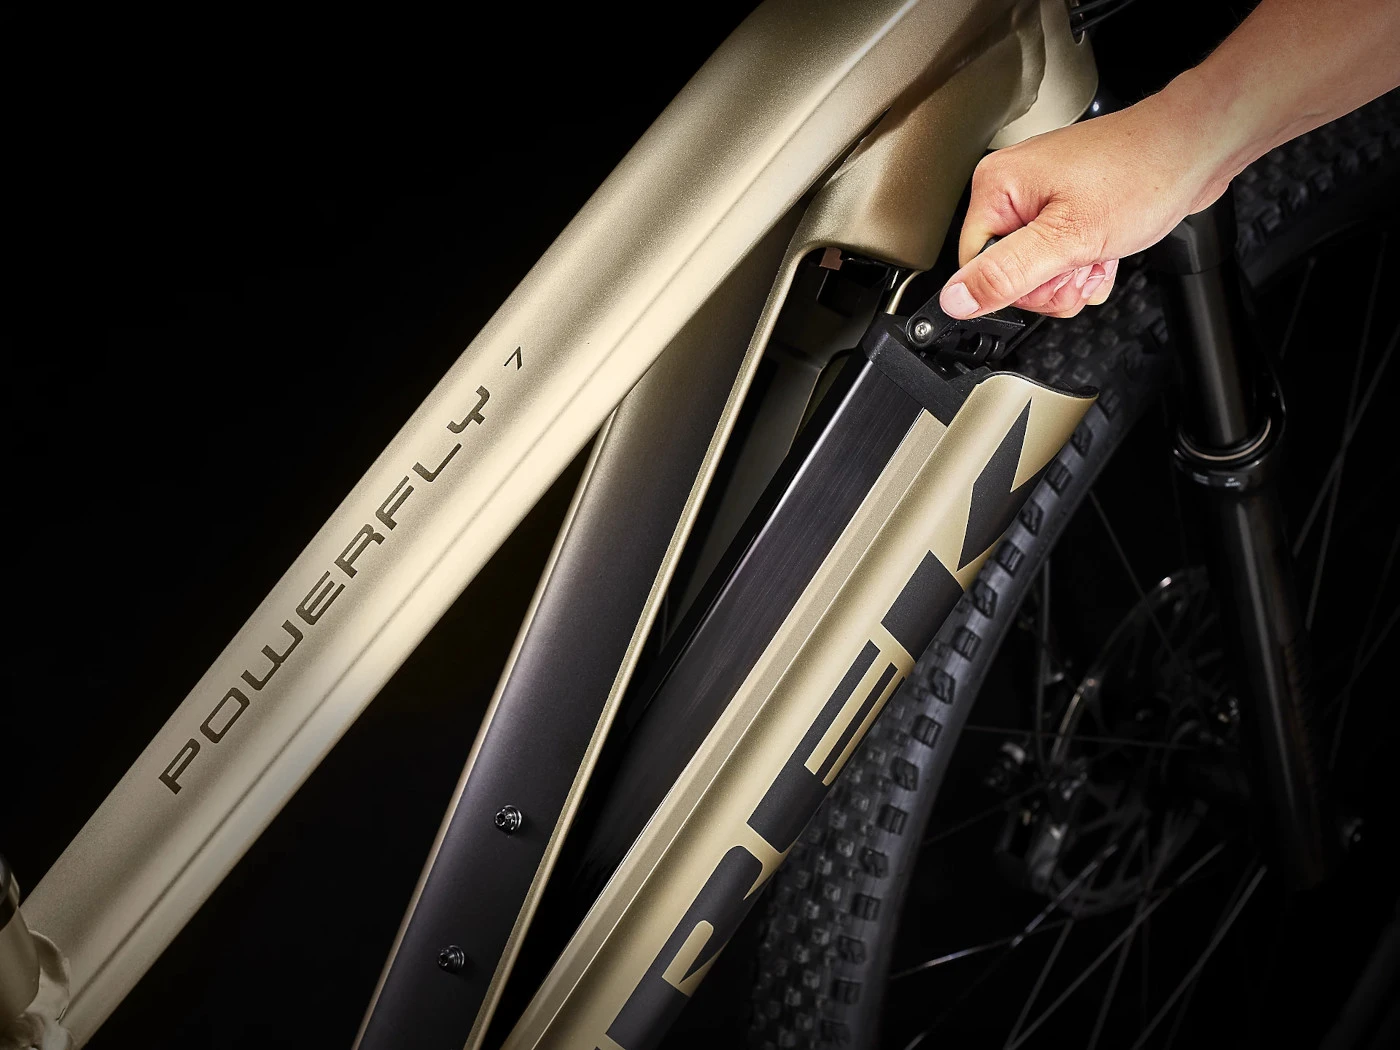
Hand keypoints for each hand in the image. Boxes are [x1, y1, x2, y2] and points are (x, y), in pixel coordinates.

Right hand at [940, 78, 1237, 319]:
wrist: (1197, 148)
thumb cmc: (1144, 174)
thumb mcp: (1067, 238)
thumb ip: (1005, 273)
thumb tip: (955, 300)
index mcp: (997, 186)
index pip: (973, 266)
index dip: (1013, 285)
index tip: (1051, 272)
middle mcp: (1014, 188)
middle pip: (1007, 272)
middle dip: (1051, 282)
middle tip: (1083, 259)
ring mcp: (1043, 197)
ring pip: (1038, 270)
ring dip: (1073, 276)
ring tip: (1100, 251)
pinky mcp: (1069, 207)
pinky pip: (1061, 257)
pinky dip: (1087, 264)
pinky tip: (1107, 249)